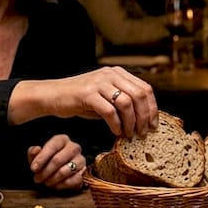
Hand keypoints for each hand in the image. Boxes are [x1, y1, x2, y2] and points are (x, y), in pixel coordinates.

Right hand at [13, 66, 157, 137]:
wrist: (53, 96)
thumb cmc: (81, 100)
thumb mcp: (106, 96)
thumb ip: (123, 102)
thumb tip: (144, 119)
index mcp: (118, 73)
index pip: (145, 88)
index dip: (153, 108)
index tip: (154, 124)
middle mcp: (110, 74)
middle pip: (139, 95)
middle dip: (145, 117)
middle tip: (143, 133)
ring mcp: (99, 83)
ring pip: (126, 103)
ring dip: (131, 122)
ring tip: (129, 134)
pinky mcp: (88, 94)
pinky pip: (109, 111)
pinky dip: (115, 124)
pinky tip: (116, 132)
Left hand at [28, 135, 85, 189]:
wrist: (59, 171)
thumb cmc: (47, 161)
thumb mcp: (37, 156)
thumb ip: (33, 152)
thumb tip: (36, 150)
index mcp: (62, 139)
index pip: (52, 146)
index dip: (42, 158)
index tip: (33, 169)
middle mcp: (74, 147)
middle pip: (58, 160)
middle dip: (45, 171)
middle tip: (37, 179)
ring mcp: (81, 159)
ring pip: (65, 171)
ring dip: (52, 179)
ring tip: (45, 182)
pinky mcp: (84, 172)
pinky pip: (73, 180)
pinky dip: (62, 185)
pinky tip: (55, 185)